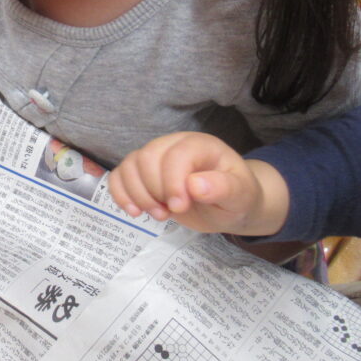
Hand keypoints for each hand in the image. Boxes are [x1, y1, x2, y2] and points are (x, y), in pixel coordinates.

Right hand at [109, 132, 288, 235]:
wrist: (229, 205)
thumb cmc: (237, 198)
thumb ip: (222, 188)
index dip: (172, 182)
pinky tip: (134, 212)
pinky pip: (120, 175)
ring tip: (158, 215)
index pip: (176, 155)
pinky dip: (120, 194)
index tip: (180, 208)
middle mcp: (174, 145)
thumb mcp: (240, 196)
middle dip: (153, 190)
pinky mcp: (142, 173)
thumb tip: (195, 185)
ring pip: (130, 165)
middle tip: (169, 214)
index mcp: (200, 145)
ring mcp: (156, 157)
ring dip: (137, 195)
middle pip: (147, 157)